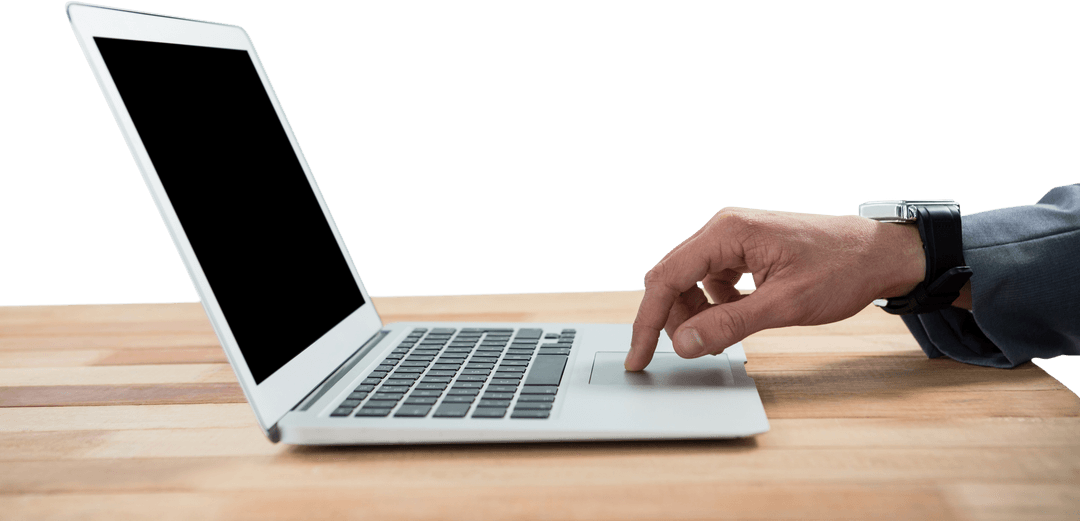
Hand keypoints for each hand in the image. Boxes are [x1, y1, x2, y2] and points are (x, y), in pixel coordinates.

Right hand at [625, 207, 926, 370]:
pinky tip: (741, 317)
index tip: (639, 356)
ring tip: (725, 334)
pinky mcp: (746, 251)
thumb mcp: (785, 305)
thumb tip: (685, 343)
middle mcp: (725, 229)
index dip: (648, 321)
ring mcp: (735, 238)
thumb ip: (731, 324)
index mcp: (728, 232)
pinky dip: (717, 305)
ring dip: (698, 314)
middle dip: (675, 319)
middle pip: (674, 279)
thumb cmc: (842, 269)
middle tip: (694, 350)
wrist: (881, 254)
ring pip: (692, 282)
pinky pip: (713, 281)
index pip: (667, 277)